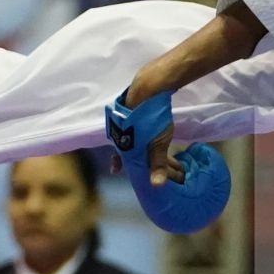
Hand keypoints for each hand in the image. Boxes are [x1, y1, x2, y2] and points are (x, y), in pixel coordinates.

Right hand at [111, 67, 184, 186]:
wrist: (148, 88)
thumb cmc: (150, 119)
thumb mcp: (157, 144)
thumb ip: (157, 164)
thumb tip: (156, 186)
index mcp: (122, 143)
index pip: (120, 157)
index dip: (119, 163)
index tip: (115, 169)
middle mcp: (119, 132)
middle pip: (126, 146)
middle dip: (134, 155)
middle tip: (140, 160)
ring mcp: (124, 118)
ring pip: (131, 135)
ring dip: (139, 142)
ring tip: (145, 146)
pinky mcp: (132, 107)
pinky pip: (135, 124)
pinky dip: (141, 130)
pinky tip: (144, 127)